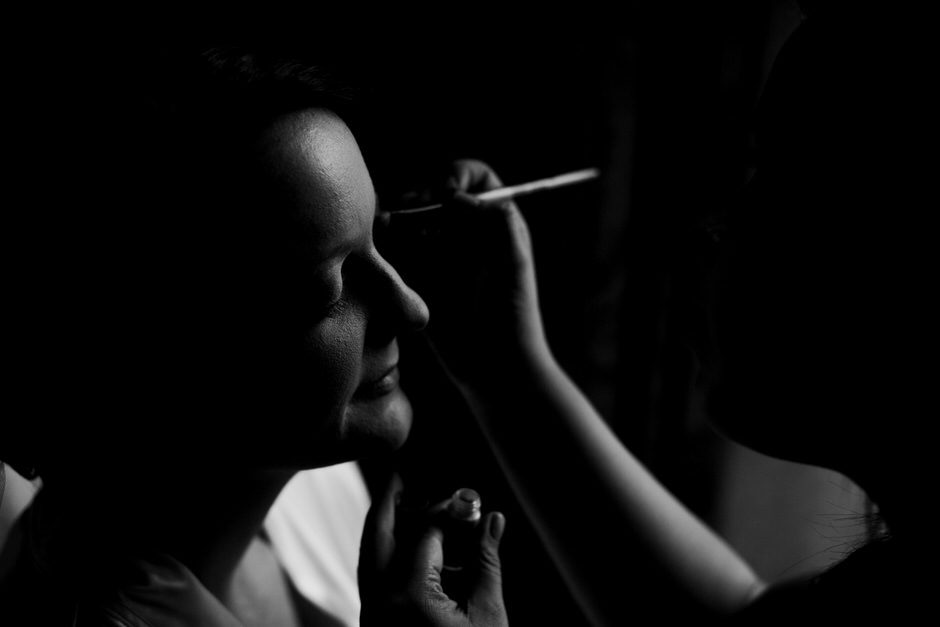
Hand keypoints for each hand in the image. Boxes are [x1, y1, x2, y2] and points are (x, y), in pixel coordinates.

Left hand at [359, 473, 507, 626]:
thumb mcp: (487, 611)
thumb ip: (486, 561)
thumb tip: (493, 520)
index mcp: (410, 596)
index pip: (425, 536)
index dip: (445, 513)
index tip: (462, 503)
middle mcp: (381, 603)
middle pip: (377, 537)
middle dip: (388, 504)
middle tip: (397, 477)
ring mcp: (372, 616)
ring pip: (369, 559)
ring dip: (384, 530)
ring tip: (400, 506)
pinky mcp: (374, 625)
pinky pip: (373, 580)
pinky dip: (386, 557)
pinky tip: (406, 548)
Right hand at [382, 159, 549, 390]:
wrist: (494, 365)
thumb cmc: (513, 315)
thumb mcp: (512, 263)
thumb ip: (495, 221)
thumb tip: (455, 197)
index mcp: (494, 222)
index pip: (474, 177)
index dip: (458, 175)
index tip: (447, 195)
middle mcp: (465, 232)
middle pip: (434, 192)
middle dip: (421, 196)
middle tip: (413, 210)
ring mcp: (438, 254)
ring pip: (410, 218)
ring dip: (399, 215)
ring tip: (392, 223)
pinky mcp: (416, 278)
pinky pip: (395, 250)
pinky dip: (386, 240)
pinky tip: (384, 241)